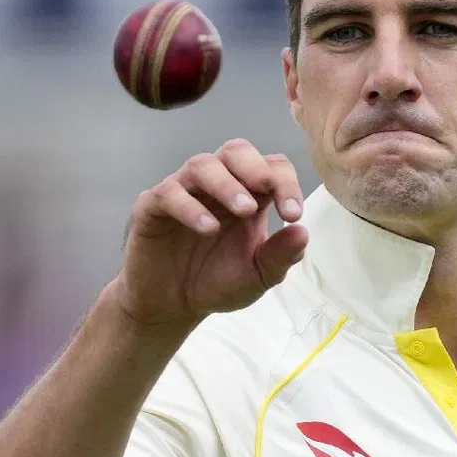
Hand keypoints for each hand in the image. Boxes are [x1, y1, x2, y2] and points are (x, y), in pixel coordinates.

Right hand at [110, 139, 308, 328]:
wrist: (172, 305)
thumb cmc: (216, 282)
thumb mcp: (257, 276)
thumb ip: (280, 256)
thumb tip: (304, 233)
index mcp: (248, 194)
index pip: (271, 168)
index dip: (286, 183)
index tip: (293, 215)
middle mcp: (216, 185)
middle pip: (235, 151)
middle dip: (255, 167)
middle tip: (267, 190)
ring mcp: (183, 191)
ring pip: (202, 165)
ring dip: (226, 184)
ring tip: (244, 209)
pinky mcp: (152, 207)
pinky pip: (169, 193)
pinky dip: (190, 207)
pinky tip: (209, 228)